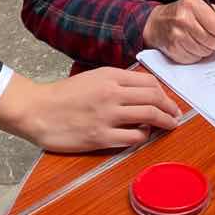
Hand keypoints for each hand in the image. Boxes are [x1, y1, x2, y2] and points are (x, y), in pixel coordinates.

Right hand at [0, 69, 179, 152]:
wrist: (37, 110)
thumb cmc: (63, 94)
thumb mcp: (92, 78)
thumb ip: (116, 82)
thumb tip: (141, 90)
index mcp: (110, 76)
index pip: (149, 83)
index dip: (164, 93)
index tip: (168, 101)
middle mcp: (113, 93)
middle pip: (154, 99)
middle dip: (171, 108)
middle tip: (177, 115)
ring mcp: (108, 116)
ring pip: (149, 116)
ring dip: (165, 122)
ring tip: (171, 126)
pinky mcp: (101, 137)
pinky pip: (133, 137)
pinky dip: (144, 136)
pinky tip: (144, 136)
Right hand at [142, 0, 214, 63]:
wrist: (158, 23)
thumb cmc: (184, 13)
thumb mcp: (202, 6)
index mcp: (192, 5)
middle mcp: (183, 19)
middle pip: (212, 41)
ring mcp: (176, 35)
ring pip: (205, 51)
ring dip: (207, 48)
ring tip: (201, 40)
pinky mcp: (173, 49)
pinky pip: (195, 57)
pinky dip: (197, 54)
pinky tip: (192, 45)